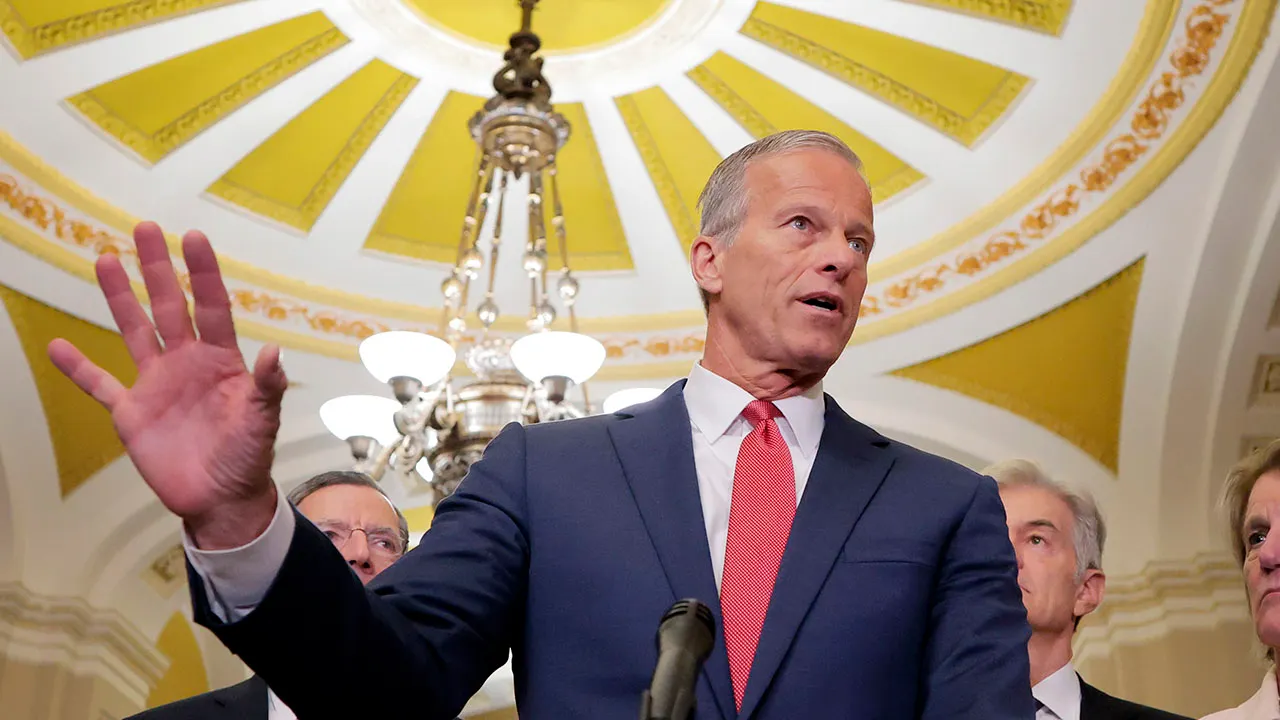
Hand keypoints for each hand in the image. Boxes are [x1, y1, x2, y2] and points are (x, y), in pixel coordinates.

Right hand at [47, 221, 286, 548]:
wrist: (222, 498)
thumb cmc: (248, 457)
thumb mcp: (262, 421)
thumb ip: (267, 386)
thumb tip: (273, 351)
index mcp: (221, 360)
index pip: (211, 306)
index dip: (202, 272)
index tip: (192, 236)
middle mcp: (187, 363)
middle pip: (168, 306)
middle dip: (156, 268)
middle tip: (145, 228)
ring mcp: (157, 384)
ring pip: (134, 331)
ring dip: (119, 297)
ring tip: (103, 259)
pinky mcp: (132, 413)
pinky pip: (100, 384)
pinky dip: (78, 368)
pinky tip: (57, 346)